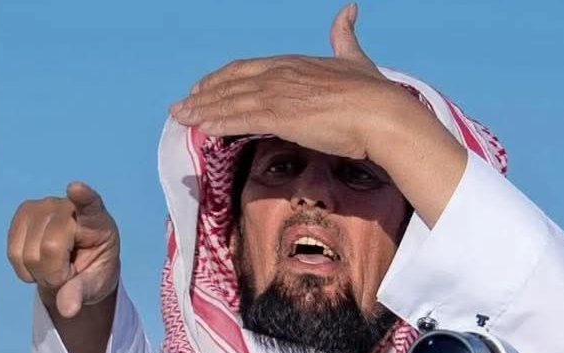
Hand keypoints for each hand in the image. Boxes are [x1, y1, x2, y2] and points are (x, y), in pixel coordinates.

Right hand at [7, 182, 119, 317]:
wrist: (76, 265)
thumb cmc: (92, 271)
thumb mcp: (95, 286)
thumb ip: (81, 294)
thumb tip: (67, 310)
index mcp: (98, 221)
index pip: (90, 205)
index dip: (83, 197)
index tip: (75, 189)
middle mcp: (68, 206)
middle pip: (50, 248)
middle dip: (56, 275)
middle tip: (69, 275)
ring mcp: (42, 206)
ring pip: (27, 254)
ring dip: (40, 274)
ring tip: (56, 267)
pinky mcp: (22, 214)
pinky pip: (13, 253)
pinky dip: (25, 270)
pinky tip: (40, 264)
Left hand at [170, 4, 407, 161]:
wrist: (382, 111)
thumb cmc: (372, 93)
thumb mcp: (356, 59)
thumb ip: (345, 37)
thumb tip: (348, 10)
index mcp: (293, 63)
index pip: (246, 70)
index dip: (222, 80)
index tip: (204, 90)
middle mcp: (281, 74)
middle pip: (231, 83)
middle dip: (203, 96)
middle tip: (181, 107)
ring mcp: (279, 94)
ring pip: (231, 101)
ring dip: (203, 111)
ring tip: (181, 118)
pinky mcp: (281, 116)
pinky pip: (241, 119)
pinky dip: (218, 122)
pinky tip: (201, 128)